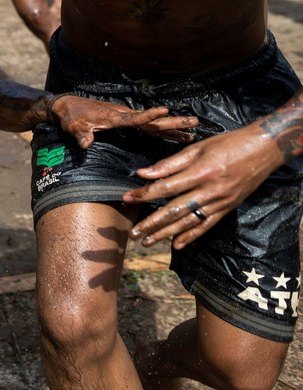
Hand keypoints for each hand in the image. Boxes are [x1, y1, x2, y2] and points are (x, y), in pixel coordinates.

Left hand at [50, 95, 198, 147]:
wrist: (68, 108)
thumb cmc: (71, 117)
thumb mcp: (74, 127)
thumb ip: (81, 135)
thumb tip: (85, 145)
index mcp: (115, 117)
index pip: (135, 118)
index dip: (149, 116)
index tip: (166, 111)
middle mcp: (125, 116)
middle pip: (153, 121)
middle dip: (173, 122)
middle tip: (194, 122)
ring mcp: (127, 118)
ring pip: (154, 124)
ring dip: (173, 128)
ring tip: (192, 133)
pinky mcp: (127, 122)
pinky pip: (149, 127)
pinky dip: (163, 131)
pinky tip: (175, 136)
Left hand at [124, 125, 281, 248]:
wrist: (264, 150)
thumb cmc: (228, 144)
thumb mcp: (198, 148)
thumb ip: (170, 163)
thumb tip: (144, 173)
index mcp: (201, 173)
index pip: (166, 187)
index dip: (144, 194)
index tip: (126, 198)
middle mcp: (210, 191)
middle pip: (175, 210)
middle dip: (152, 223)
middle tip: (133, 233)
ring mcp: (220, 202)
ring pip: (189, 222)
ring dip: (166, 234)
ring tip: (148, 241)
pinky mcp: (228, 208)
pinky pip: (207, 225)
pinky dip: (191, 236)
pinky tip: (177, 245)